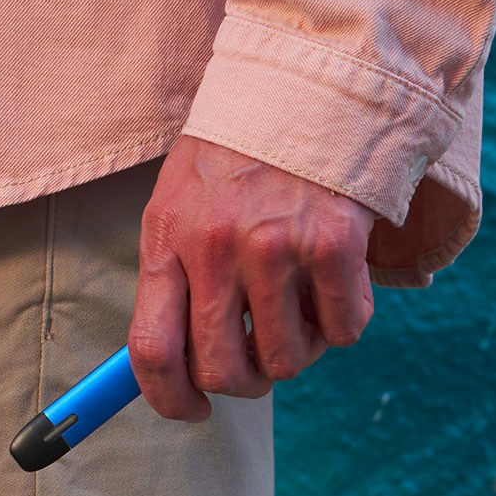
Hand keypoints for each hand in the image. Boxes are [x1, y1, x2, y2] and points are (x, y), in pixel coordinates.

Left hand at [131, 138, 377, 420]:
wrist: (309, 86)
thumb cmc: (238, 156)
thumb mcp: (180, 203)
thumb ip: (170, 278)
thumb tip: (169, 368)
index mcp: (167, 238)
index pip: (151, 350)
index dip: (169, 399)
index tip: (192, 410)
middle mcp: (216, 246)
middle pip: (221, 370)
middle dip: (242, 384)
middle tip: (257, 365)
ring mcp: (277, 246)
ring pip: (287, 360)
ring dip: (296, 352)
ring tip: (298, 310)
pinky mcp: (335, 243)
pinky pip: (344, 329)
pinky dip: (343, 324)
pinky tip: (334, 285)